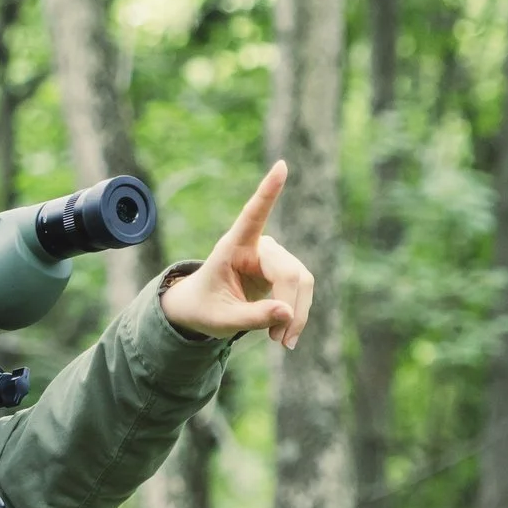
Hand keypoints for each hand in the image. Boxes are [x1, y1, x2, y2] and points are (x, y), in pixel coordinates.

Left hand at [158, 160, 315, 348]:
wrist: (203, 309)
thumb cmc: (205, 308)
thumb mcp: (222, 319)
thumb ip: (252, 318)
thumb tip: (287, 314)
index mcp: (232, 246)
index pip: (253, 215)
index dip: (268, 191)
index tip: (281, 165)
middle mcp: (257, 245)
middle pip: (289, 273)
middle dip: (290, 308)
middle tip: (281, 342)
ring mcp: (274, 257)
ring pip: (302, 282)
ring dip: (297, 315)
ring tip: (282, 342)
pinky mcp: (285, 270)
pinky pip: (303, 290)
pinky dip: (298, 314)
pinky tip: (286, 336)